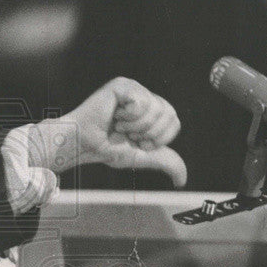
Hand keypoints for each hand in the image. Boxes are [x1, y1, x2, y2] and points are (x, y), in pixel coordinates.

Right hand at [30, 78, 186, 186]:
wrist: (84, 145)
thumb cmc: (106, 149)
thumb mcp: (142, 157)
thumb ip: (165, 162)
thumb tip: (182, 180)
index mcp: (152, 110)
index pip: (174, 121)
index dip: (159, 137)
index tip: (138, 142)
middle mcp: (145, 96)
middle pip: (169, 113)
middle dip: (149, 133)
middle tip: (128, 134)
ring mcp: (134, 89)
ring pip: (155, 109)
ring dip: (135, 126)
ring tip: (119, 125)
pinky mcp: (122, 85)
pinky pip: (141, 102)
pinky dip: (128, 117)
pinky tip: (114, 116)